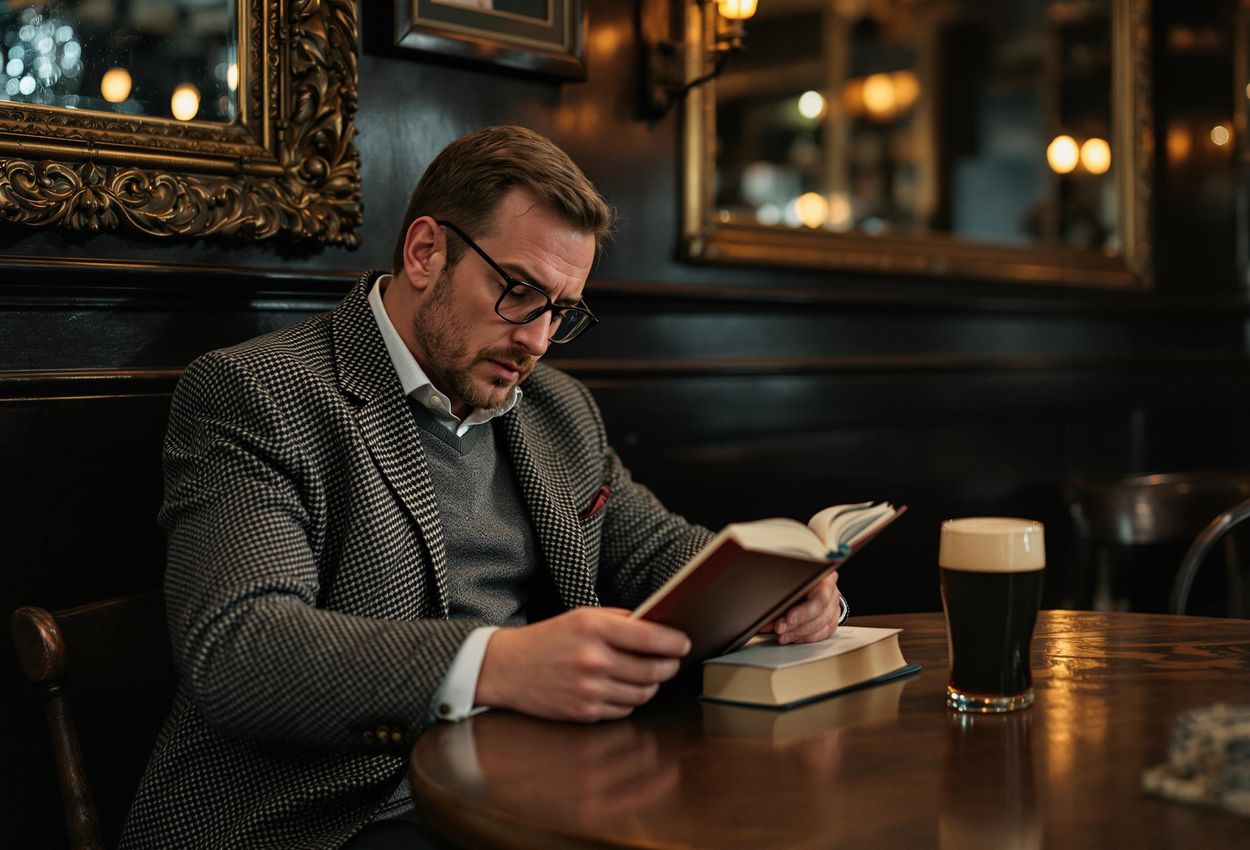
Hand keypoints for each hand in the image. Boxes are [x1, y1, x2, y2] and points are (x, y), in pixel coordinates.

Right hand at [476, 607, 689, 722]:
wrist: (507, 668)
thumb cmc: (547, 639)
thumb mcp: (580, 616)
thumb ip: (619, 620)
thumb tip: (657, 625)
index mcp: (593, 628)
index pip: (650, 638)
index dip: (674, 642)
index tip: (683, 643)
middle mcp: (593, 659)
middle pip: (652, 669)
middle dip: (668, 666)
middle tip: (671, 661)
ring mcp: (589, 689)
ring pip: (643, 693)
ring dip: (652, 685)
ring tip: (648, 675)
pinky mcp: (585, 712)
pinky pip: (624, 709)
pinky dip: (630, 700)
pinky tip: (623, 688)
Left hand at [760, 571, 840, 644]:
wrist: (808, 580)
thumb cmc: (797, 577)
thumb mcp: (789, 578)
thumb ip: (782, 591)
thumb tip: (768, 609)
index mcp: (825, 578)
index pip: (820, 598)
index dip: (804, 611)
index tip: (788, 618)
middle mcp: (832, 594)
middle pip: (820, 615)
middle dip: (797, 625)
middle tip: (779, 628)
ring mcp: (833, 608)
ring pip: (821, 627)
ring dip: (798, 634)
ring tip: (781, 636)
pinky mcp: (831, 622)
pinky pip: (821, 634)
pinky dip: (805, 638)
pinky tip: (792, 638)